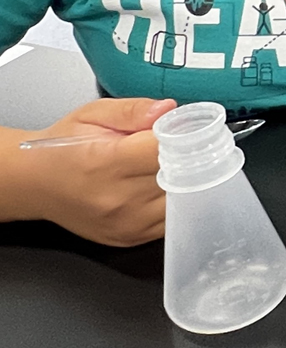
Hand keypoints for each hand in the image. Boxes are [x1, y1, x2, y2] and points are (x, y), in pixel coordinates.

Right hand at [23, 98, 176, 246]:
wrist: (35, 184)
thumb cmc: (62, 147)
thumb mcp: (92, 115)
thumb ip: (134, 110)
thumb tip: (168, 109)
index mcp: (106, 163)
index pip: (163, 151)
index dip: (181, 138)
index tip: (184, 130)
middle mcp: (118, 198)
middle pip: (179, 176)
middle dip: (187, 158)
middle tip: (184, 146)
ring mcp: (127, 223)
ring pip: (182, 201)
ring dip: (186, 183)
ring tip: (174, 166)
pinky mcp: (132, 238)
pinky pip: (173, 220)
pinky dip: (177, 202)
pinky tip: (165, 187)